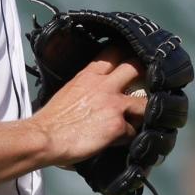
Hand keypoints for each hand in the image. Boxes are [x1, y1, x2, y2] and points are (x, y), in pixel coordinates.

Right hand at [30, 45, 147, 166]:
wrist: (45, 138)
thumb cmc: (51, 119)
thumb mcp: (68, 91)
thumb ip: (86, 87)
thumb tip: (93, 94)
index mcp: (89, 75)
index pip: (113, 53)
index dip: (125, 54)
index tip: (131, 57)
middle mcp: (104, 86)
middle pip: (135, 67)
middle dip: (144, 73)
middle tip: (148, 82)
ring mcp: (114, 105)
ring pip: (145, 102)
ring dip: (144, 111)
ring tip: (140, 119)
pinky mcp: (118, 126)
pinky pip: (134, 131)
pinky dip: (130, 136)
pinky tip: (123, 140)